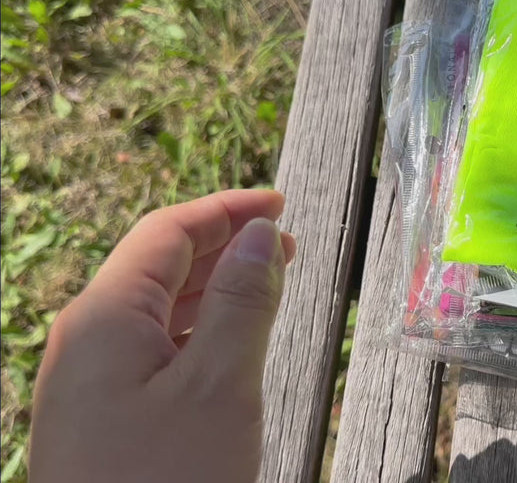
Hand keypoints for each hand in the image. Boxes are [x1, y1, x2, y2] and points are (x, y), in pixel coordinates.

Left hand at [29, 190, 296, 482]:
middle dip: (223, 247)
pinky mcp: (101, 417)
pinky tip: (229, 341)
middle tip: (286, 246)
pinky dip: (197, 331)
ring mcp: (88, 382)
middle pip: (157, 266)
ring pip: (155, 309)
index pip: (167, 233)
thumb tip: (261, 234)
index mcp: (103, 317)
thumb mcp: (220, 385)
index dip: (226, 210)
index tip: (279, 205)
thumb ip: (243, 302)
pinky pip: (150, 349)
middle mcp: (85, 340)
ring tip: (268, 285)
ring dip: (213, 288)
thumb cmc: (171, 480)